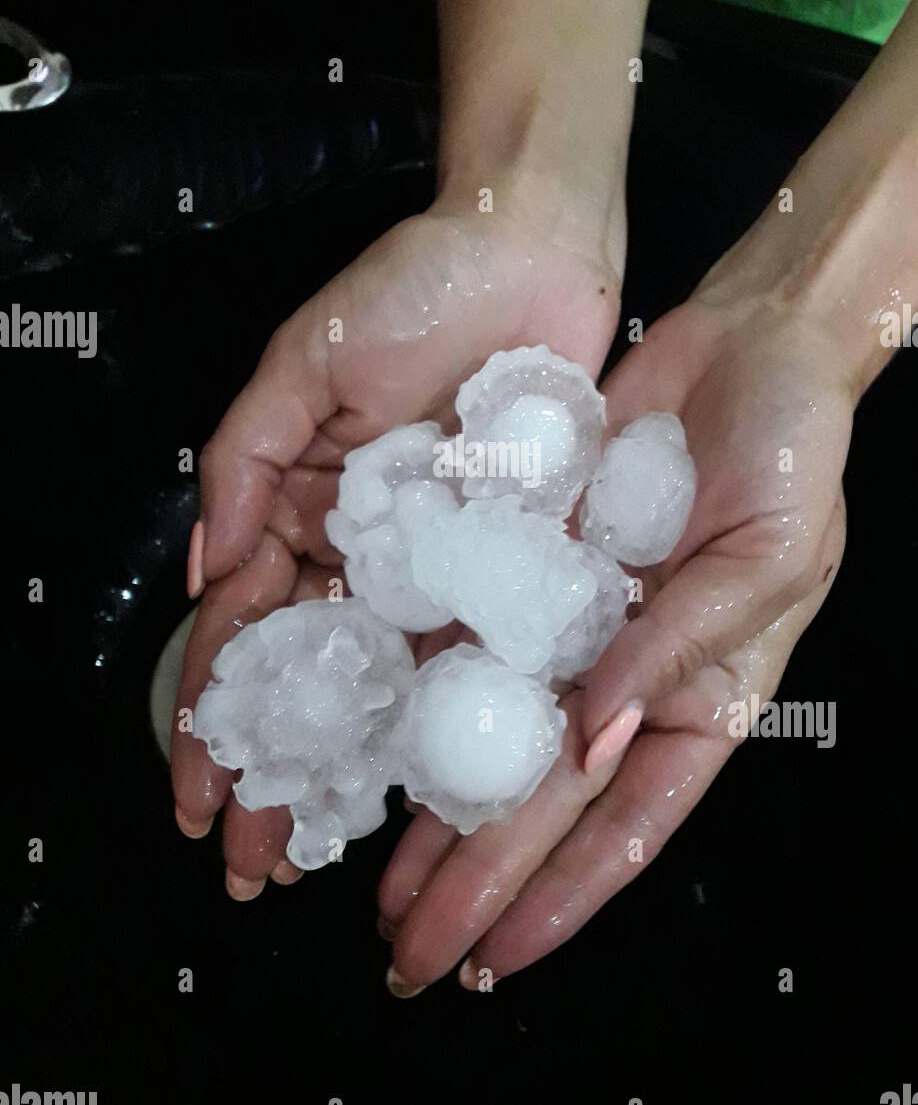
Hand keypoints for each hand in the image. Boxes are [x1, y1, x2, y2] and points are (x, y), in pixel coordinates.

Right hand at [170, 200, 620, 895]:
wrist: (534, 246)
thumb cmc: (415, 286)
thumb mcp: (303, 360)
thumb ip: (244, 459)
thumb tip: (204, 571)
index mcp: (304, 507)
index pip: (247, 630)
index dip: (216, 713)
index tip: (197, 793)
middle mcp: (368, 549)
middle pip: (314, 678)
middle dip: (279, 766)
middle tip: (253, 858)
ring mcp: (441, 562)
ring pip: (390, 683)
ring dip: (356, 767)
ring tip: (324, 843)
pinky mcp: (513, 557)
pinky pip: (478, 644)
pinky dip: (451, 714)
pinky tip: (426, 783)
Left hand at [377, 290, 850, 990]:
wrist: (749, 343)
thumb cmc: (794, 451)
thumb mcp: (764, 561)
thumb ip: (675, 651)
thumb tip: (594, 740)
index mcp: (703, 698)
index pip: (627, 823)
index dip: (561, 895)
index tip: (497, 955)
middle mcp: (627, 678)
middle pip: (543, 801)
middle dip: (478, 881)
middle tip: (412, 952)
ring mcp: (572, 625)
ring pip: (494, 738)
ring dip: (441, 817)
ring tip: (383, 887)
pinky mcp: (528, 565)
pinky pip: (469, 639)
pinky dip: (425, 697)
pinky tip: (379, 751)